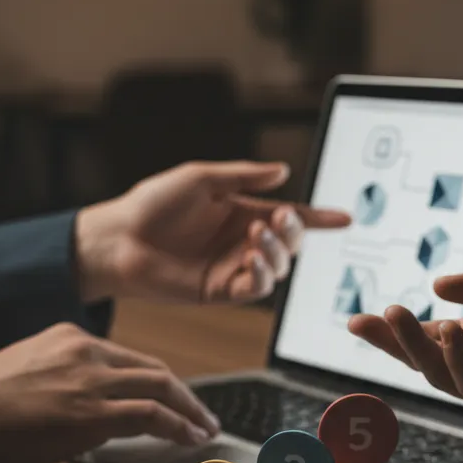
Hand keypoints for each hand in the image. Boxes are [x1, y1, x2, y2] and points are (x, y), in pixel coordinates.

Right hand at [0, 323, 220, 462]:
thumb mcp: (30, 374)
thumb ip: (66, 381)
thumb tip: (91, 410)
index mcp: (70, 338)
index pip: (129, 359)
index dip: (160, 381)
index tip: (175, 399)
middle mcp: (86, 352)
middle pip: (154, 369)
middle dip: (186, 396)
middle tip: (203, 416)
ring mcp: (91, 380)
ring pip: (160, 386)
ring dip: (190, 412)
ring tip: (204, 430)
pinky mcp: (92, 413)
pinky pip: (150, 414)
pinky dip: (177, 426)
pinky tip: (188, 438)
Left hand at [75, 160, 349, 304]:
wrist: (118, 239)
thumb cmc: (152, 204)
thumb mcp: (200, 178)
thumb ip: (243, 176)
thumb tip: (283, 171)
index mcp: (242, 211)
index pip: (290, 216)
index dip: (318, 218)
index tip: (345, 218)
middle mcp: (242, 241)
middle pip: (290, 243)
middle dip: (294, 232)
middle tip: (279, 219)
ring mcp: (233, 267)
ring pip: (278, 267)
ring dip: (277, 251)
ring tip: (258, 236)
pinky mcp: (220, 290)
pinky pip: (255, 288)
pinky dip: (262, 273)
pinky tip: (252, 258)